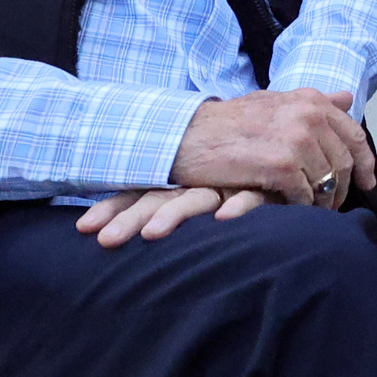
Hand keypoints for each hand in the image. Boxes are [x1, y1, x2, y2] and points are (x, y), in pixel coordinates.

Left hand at [77, 185, 269, 247]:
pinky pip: (251, 196)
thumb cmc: (244, 167)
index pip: (142, 192)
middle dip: (129, 218)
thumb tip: (138, 223)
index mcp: (181, 178)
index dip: (114, 207)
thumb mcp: (206, 180)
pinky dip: (240, 206)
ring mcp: (230, 182)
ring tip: (152, 235)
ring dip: (174, 215)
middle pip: (158, 198)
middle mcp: (200, 180)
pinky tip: (224, 219)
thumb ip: (177, 197)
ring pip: (196, 199)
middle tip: (105, 240)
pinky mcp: (266, 187)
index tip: (83, 228)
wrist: (292, 137)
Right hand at [170, 87, 376, 206]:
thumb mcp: (273, 101)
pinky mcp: (280, 165)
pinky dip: (302, 207)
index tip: (368, 183)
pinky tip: (292, 211)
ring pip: (327, 181)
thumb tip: (348, 97)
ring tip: (313, 211)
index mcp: (310, 100)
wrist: (186, 134)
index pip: (354, 134)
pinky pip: (305, 194)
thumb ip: (312, 102)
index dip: (365, 163)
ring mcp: (296, 139)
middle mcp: (309, 116)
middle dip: (343, 187)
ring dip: (323, 201)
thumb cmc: (228, 122)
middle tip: (333, 205)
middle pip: (345, 162)